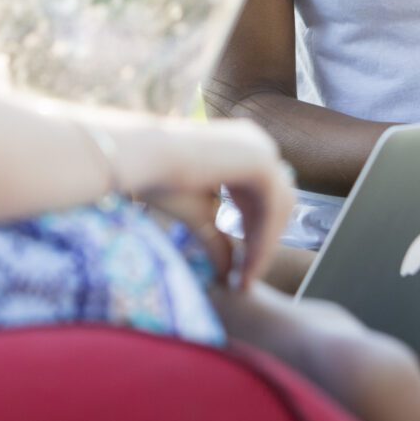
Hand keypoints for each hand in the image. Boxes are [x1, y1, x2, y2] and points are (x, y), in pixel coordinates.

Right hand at [147, 118, 291, 291]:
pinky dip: (264, 239)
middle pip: (276, 203)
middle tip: (245, 278)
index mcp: (241, 147)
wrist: (141, 158)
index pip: (262, 197)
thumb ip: (218, 240)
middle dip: (263, 243)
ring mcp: (261, 147)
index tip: (240, 271)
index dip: (255, 236)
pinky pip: (274, 207)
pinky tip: (248, 262)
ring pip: (278, 208)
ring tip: (244, 277)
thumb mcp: (197, 214)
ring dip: (264, 246)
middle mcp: (256, 143)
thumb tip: (228, 275)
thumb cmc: (158, 177)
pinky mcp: (261, 159)